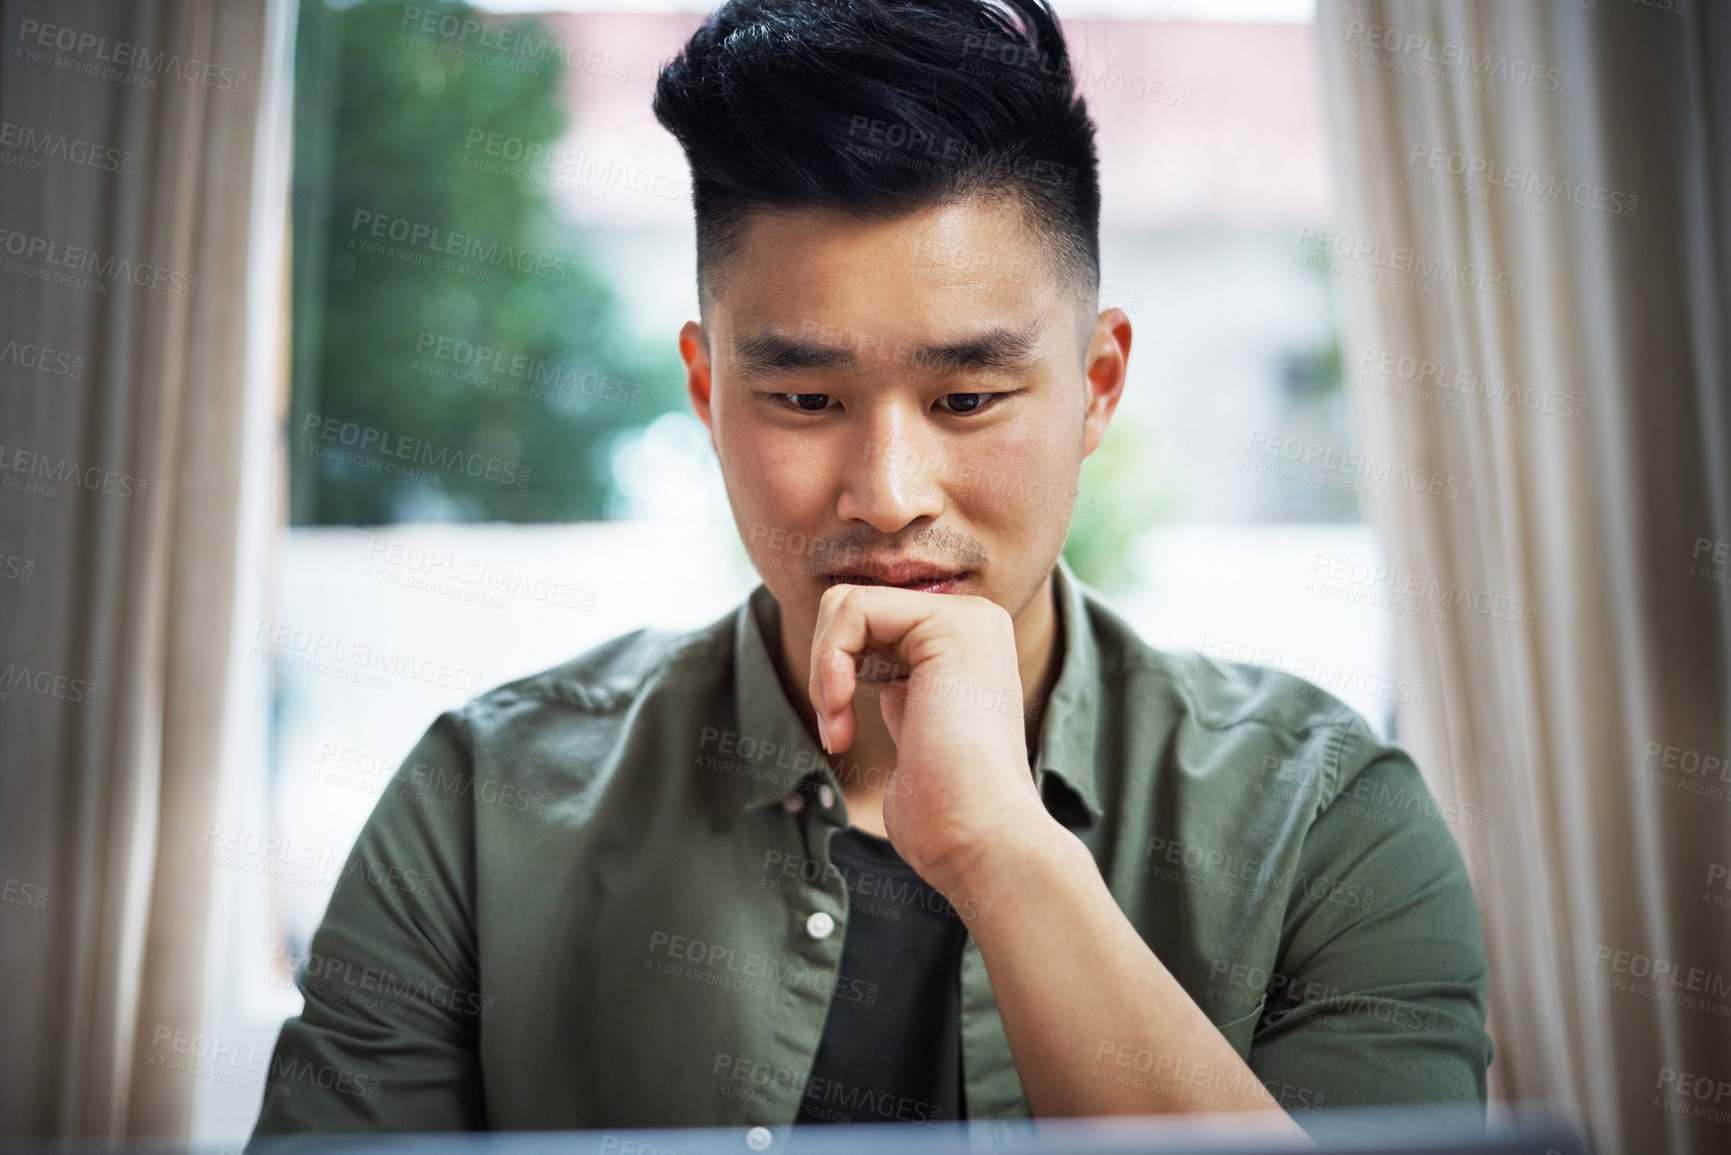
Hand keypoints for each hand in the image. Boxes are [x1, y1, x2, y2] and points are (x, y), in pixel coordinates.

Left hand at [806, 583, 1053, 894]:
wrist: (980, 839)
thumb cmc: (945, 811)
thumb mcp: (915, 730)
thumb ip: (903, 690)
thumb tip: (869, 672)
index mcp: (966, 646)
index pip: (869, 621)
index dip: (836, 670)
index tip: (838, 731)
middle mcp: (973, 622)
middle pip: (853, 606)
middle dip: (825, 667)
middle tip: (833, 727)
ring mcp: (968, 618)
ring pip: (847, 602)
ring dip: (823, 670)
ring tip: (836, 725)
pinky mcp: (951, 623)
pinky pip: (853, 609)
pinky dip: (828, 661)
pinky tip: (840, 711)